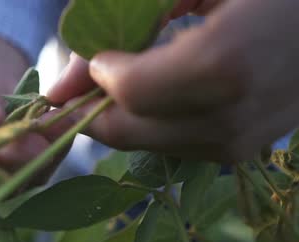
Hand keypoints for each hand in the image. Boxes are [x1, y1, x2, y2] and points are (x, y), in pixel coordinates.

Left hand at [48, 0, 298, 162]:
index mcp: (223, 63)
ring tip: (119, 84)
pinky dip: (149, 125)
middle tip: (78, 88)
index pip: (130, 91)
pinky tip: (157, 95)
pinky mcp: (239, 152)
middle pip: (127, 131)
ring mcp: (237, 142)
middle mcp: (230, 116)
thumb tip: (72, 74)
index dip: (98, 77)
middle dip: (92, 110)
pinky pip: (171, 146)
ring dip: (119, 118)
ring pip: (144, 144)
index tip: (97, 57)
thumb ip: (135, 18)